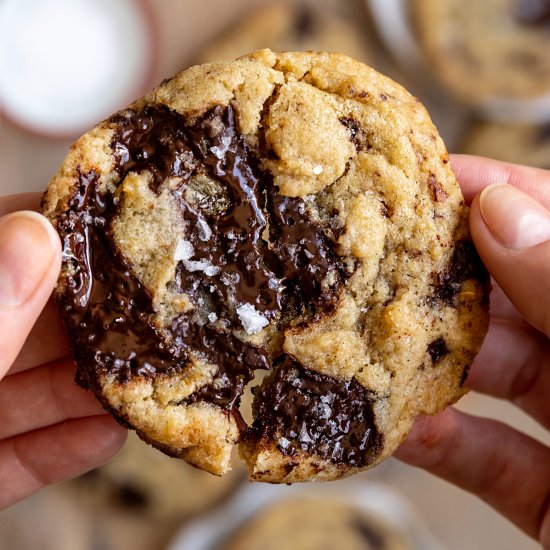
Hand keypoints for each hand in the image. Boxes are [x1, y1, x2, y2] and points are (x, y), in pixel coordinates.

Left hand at [0, 193, 125, 509]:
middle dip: (89, 323)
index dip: (50, 230)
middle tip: (149, 317)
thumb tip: (36, 234)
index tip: (114, 227)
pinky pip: (13, 456)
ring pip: (23, 392)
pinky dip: (59, 451)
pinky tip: (105, 436)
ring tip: (142, 380)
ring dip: (87, 392)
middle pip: (20, 321)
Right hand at [396, 155, 549, 545]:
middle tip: (377, 262)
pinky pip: (489, 459)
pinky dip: (441, 445)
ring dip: (429, 366)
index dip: (499, 194)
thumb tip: (499, 209)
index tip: (427, 178)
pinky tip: (397, 430)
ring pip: (493, 379)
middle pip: (515, 299)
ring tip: (372, 342)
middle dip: (444, 280)